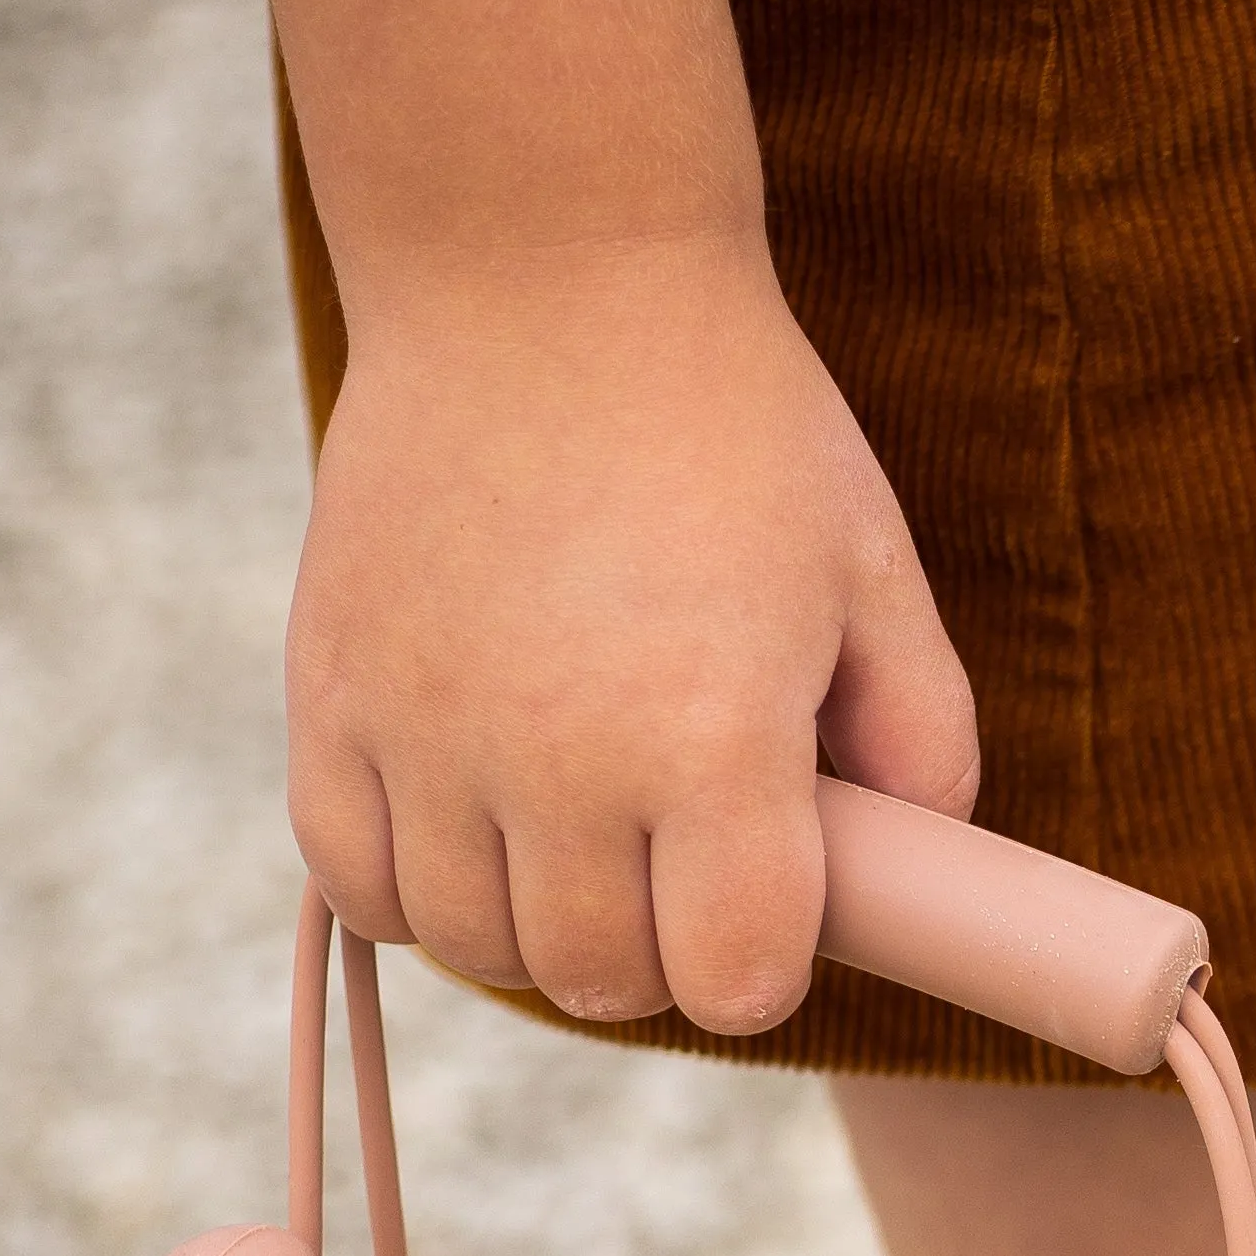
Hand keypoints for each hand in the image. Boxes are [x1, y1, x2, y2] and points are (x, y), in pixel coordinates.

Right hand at [284, 234, 977, 1035]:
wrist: (542, 269)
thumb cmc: (729, 423)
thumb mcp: (871, 568)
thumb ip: (924, 739)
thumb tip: (916, 866)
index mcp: (712, 744)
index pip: (734, 985)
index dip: (759, 965)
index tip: (760, 902)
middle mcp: (561, 761)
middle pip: (602, 982)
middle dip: (655, 952)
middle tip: (672, 861)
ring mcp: (430, 734)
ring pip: (478, 948)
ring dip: (534, 924)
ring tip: (575, 830)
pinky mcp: (331, 696)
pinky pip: (358, 884)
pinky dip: (413, 885)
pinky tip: (470, 822)